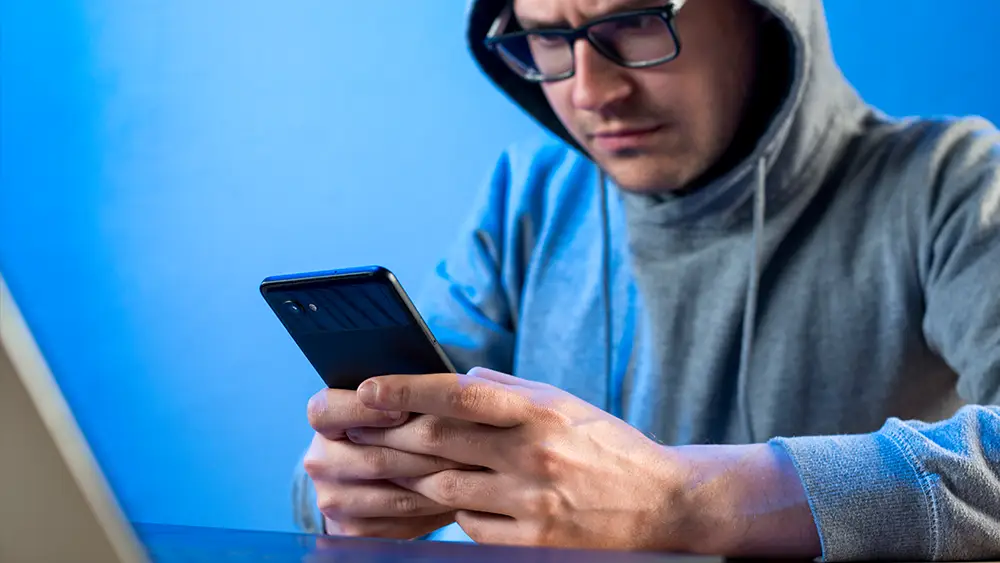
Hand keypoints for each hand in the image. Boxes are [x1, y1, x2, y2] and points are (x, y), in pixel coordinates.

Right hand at [303, 388, 466, 538]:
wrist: (367, 473)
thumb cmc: (391, 422)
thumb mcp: (387, 400)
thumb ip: (402, 393)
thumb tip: (442, 386)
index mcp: (322, 418)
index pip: (326, 411)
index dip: (364, 411)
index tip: (402, 411)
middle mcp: (319, 460)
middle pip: (374, 460)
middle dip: (428, 454)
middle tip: (471, 445)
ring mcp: (333, 499)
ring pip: (396, 496)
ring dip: (441, 484)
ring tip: (476, 470)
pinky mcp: (351, 529)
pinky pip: (402, 521)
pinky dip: (436, 509)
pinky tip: (461, 495)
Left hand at [345, 368, 820, 555]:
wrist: (663, 502)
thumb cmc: (604, 445)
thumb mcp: (563, 404)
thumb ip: (507, 392)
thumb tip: (453, 381)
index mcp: (540, 412)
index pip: (461, 397)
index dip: (407, 391)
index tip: (366, 389)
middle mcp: (533, 457)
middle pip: (439, 444)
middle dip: (383, 435)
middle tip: (345, 428)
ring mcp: (531, 505)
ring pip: (444, 488)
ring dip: (404, 476)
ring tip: (372, 463)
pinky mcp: (532, 544)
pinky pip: (469, 526)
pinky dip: (451, 511)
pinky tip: (441, 499)